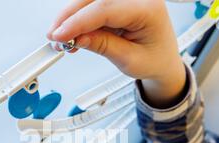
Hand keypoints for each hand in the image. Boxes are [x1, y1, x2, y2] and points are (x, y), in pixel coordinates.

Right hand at [47, 0, 186, 107]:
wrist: (163, 61)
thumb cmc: (154, 60)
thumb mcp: (129, 60)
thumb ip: (103, 46)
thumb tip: (77, 38)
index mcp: (148, 9)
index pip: (106, 9)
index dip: (78, 22)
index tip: (60, 35)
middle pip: (94, 0)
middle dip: (70, 17)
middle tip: (55, 37)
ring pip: (89, 1)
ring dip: (71, 18)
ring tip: (62, 40)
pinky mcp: (117, 3)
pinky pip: (92, 6)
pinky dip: (79, 20)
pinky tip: (71, 34)